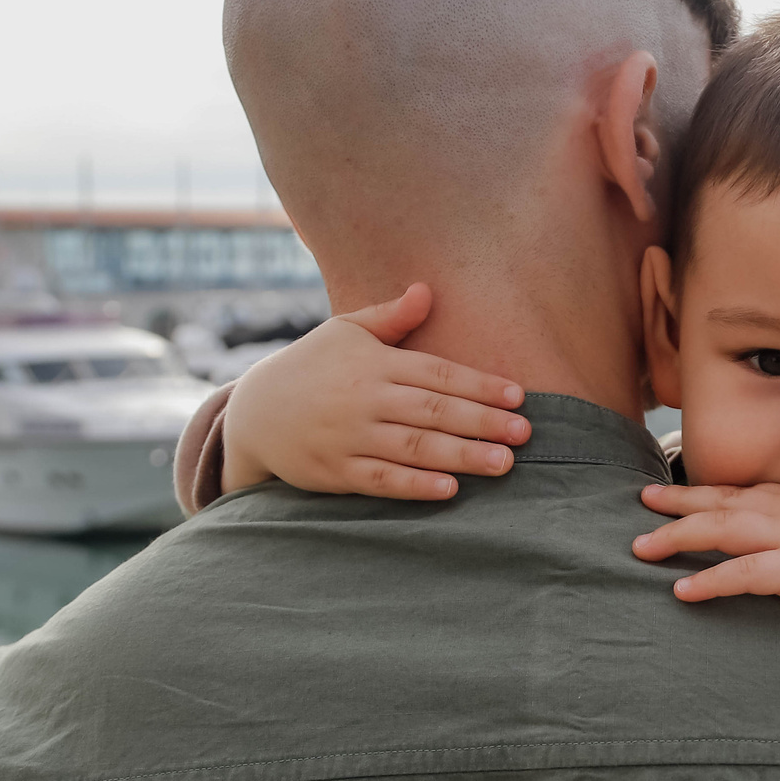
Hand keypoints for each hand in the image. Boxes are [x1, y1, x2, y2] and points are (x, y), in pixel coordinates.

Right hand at [221, 283, 528, 499]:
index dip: (479, 384)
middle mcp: (364, 399)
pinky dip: (415, 486)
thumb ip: (391, 317)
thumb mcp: (345, 331)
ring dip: (461, 456)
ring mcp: (349, 437)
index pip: (437, 373)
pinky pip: (381, 480)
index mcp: (374, 363)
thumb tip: (427, 290)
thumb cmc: (312, 366)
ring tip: (504, 462)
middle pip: (432, 411)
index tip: (518, 395)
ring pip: (413, 448)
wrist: (254, 412)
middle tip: (525, 433)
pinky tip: (449, 490)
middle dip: (482, 422)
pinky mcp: (336, 472)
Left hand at [632, 482, 779, 627]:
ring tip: (642, 548)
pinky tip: (682, 591)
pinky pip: (745, 574)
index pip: (742, 491)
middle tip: (642, 504)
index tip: (669, 490)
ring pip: (723, 530)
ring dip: (679, 537)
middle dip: (679, 504)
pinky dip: (711, 580)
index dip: (703, 490)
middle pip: (722, 503)